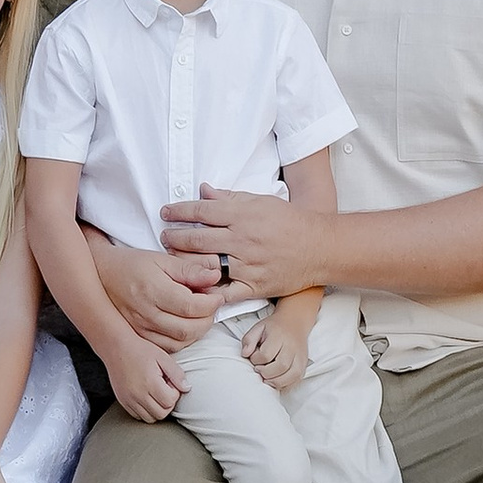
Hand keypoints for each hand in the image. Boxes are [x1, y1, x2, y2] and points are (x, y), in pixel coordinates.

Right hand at [91, 231, 223, 351]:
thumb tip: (215, 277)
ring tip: (201, 316)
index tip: (217, 296)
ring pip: (179, 342)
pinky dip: (183, 340)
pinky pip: (168, 348)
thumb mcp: (162, 259)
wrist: (103, 276)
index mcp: (154, 290)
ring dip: (197, 332)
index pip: (192, 307)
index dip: (211, 304)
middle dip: (208, 319)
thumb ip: (190, 270)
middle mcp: (146, 313)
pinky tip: (187, 326)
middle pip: (188, 328)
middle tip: (212, 306)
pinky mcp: (140, 337)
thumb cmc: (133, 265)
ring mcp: (142, 328)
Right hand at [107, 336, 184, 423]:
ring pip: (150, 418)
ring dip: (157, 409)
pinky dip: (146, 411)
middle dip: (167, 403)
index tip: (170, 382)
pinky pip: (138, 416)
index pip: (170, 402)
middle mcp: (138, 395)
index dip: (174, 393)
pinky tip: (147, 396)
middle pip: (161, 414)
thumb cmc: (140, 349)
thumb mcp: (163, 357)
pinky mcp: (123, 402)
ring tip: (155, 392)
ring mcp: (129, 400)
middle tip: (164, 388)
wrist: (116, 347)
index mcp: (149, 383)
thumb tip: (187, 388)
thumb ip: (177, 374)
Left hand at [161, 187, 316, 305]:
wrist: (319, 247)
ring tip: (171, 259)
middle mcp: (242, 239)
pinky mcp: (254, 285)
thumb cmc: (289, 221)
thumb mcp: (261, 201)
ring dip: (184, 262)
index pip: (202, 210)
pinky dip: (207, 293)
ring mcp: (247, 264)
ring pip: (206, 265)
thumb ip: (230, 197)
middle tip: (163, 236)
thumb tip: (203, 189)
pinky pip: (225, 293)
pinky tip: (193, 289)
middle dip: (175, 236)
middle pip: (198, 238)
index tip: (165, 211)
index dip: (179, 210)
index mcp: (243, 215)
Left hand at [244, 306, 312, 393]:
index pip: (266, 354)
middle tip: (259, 369)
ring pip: (292, 375)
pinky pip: (297, 379)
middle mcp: (292, 347)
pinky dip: (286, 384)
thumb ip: (249, 340)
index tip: (254, 357)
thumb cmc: (275, 327)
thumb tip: (245, 354)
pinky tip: (276, 380)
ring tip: (267, 378)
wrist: (295, 322)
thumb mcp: (258, 328)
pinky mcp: (304, 365)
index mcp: (279, 336)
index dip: (256, 359)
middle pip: (281, 366)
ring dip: (276, 381)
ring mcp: (300, 356)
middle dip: (266, 373)